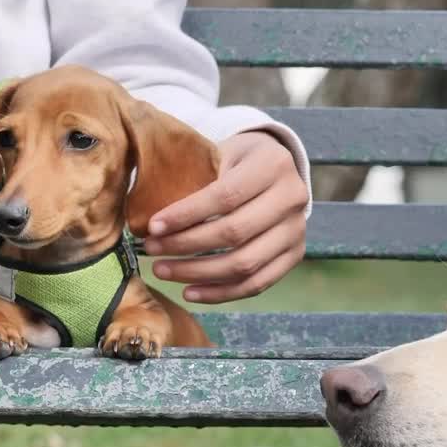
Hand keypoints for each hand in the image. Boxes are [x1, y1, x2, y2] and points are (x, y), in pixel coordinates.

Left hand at [143, 130, 307, 302]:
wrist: (274, 169)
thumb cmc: (236, 161)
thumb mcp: (219, 153)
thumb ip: (194, 177)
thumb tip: (148, 219)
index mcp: (274, 165)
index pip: (225, 196)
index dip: (187, 215)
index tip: (152, 227)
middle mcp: (293, 198)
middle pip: (234, 233)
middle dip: (186, 245)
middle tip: (151, 250)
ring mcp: (297, 231)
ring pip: (245, 264)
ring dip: (198, 273)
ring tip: (163, 271)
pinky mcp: (294, 256)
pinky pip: (256, 284)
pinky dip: (220, 293)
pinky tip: (190, 291)